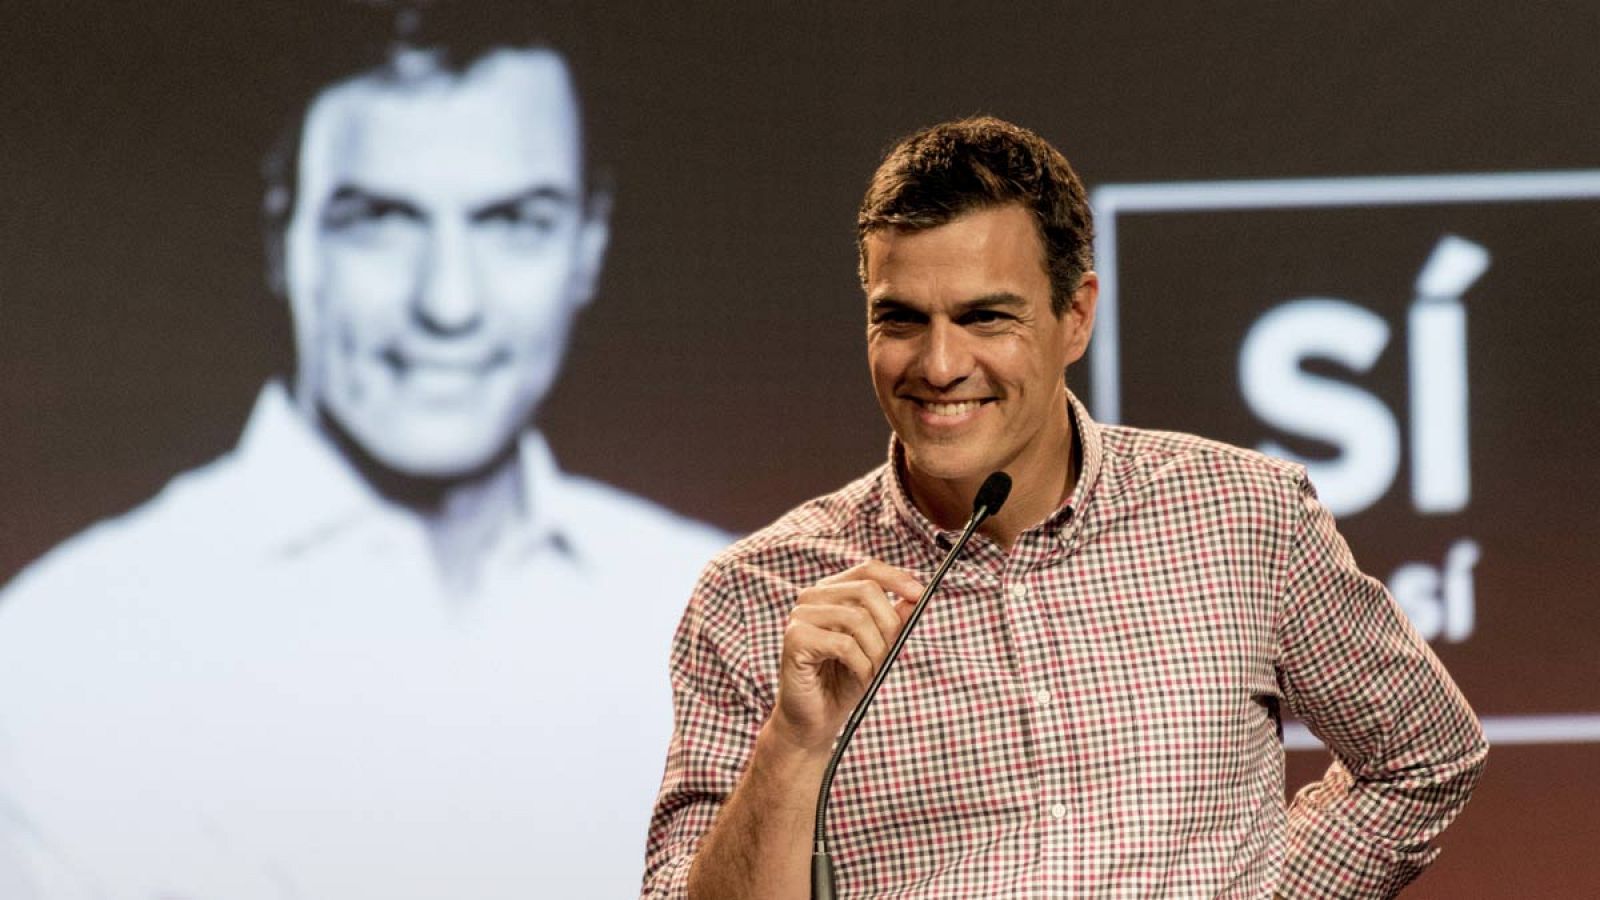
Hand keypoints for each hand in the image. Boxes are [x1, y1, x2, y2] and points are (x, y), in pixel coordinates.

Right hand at [769, 560, 925, 755]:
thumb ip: (893, 621)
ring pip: (858, 619)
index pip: (868, 569)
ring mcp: (800, 616)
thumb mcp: (877, 648)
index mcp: (831, 592)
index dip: (898, 578)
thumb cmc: (843, 682)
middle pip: (867, 590)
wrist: (814, 719)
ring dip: (876, 651)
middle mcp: (812, 597)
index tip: (921, 595)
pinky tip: (860, 678)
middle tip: (889, 653)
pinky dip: (862, 665)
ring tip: (873, 672)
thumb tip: (915, 598)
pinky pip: (844, 644)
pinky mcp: (795, 638)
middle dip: (889, 625)